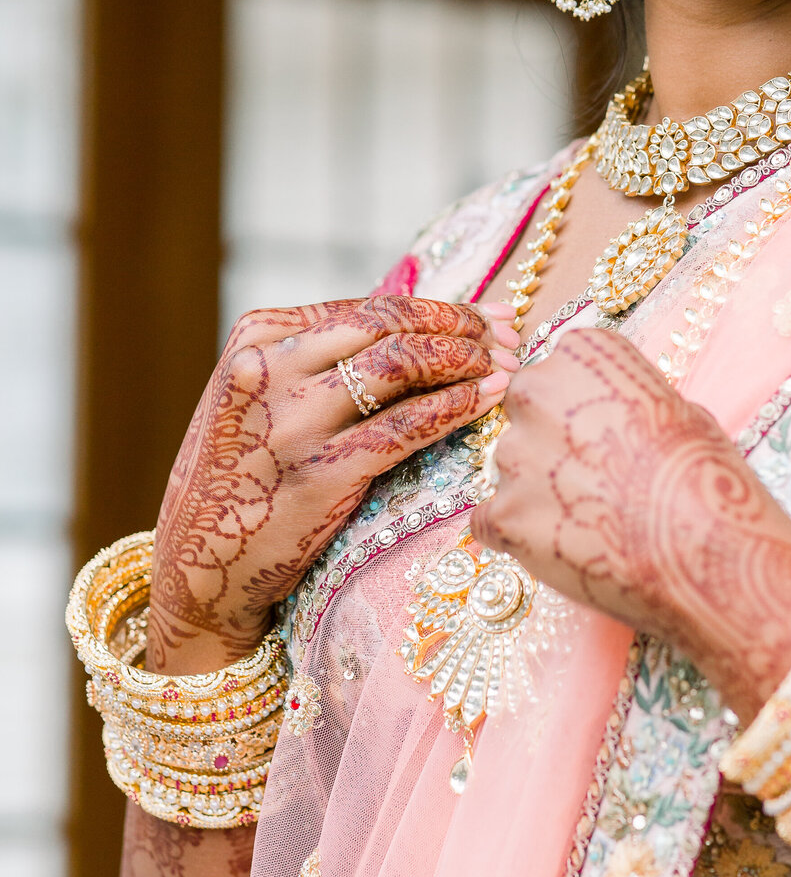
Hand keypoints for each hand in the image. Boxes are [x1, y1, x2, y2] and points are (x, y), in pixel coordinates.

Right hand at [148, 294, 517, 672]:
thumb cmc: (243, 475)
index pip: (369, 308)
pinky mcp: (319, 474)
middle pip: (390, 327)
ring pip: (400, 366)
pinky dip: (455, 406)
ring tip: (505, 366)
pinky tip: (487, 400)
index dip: (439, 308)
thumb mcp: (259, 397)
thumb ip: (319, 358)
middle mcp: (269, 370)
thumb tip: (420, 326)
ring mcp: (292, 423)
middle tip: (508, 335)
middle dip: (461, 327)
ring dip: (465, 361)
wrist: (197, 567)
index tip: (486, 316)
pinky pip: (404, 428)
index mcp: (257, 338)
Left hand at [472, 327, 790, 718]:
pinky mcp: (504, 514)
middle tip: (591, 479)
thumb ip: (626, 400)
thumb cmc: (704, 475)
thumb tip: (615, 419)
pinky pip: (490, 521)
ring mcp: (515, 454)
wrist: (706, 548)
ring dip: (537, 490)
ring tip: (588, 521)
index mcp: (582, 353)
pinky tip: (559, 546)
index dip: (581, 408)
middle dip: (549, 442)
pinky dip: (516, 535)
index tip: (606, 434)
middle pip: (525, 413)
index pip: (558, 370)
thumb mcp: (678, 408)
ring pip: (509, 469)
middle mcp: (537, 391)